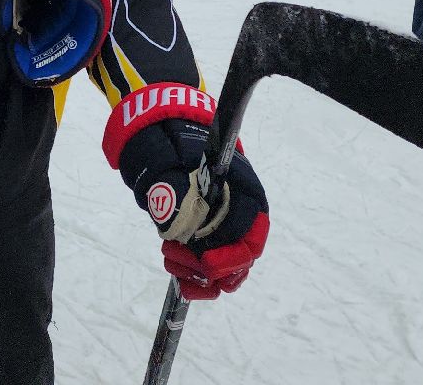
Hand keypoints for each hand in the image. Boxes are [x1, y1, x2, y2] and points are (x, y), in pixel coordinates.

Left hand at [103, 84, 270, 300]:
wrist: (171, 144)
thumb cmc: (181, 154)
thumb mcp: (178, 171)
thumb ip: (179, 200)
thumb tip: (177, 229)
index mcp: (246, 200)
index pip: (252, 240)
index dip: (233, 257)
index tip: (207, 263)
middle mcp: (241, 221)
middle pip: (239, 262)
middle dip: (209, 269)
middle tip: (176, 258)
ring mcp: (225, 233)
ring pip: (224, 271)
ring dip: (198, 275)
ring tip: (170, 259)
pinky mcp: (209, 243)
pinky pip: (209, 271)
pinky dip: (194, 278)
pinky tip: (177, 274)